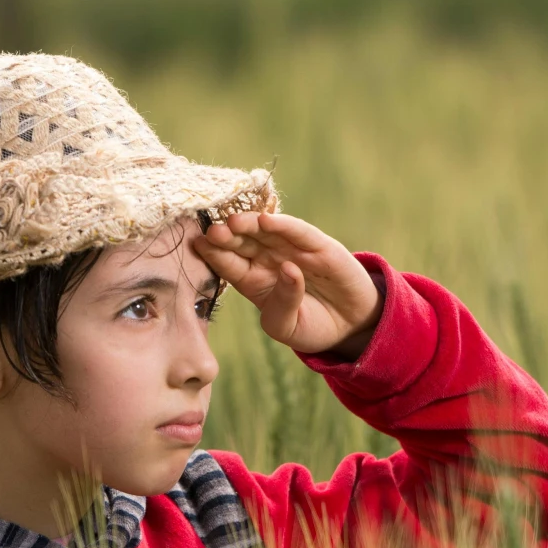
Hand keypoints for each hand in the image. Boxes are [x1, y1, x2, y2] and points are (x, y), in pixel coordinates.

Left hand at [191, 212, 380, 357]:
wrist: (349, 326)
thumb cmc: (311, 326)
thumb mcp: (288, 327)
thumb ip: (282, 304)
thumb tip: (289, 270)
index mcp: (254, 280)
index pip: (230, 264)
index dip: (215, 254)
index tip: (197, 244)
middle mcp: (269, 259)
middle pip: (243, 243)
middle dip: (227, 236)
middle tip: (212, 231)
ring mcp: (293, 249)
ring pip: (267, 232)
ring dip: (250, 225)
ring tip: (233, 221)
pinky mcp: (319, 245)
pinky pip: (299, 232)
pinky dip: (284, 225)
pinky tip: (266, 220)